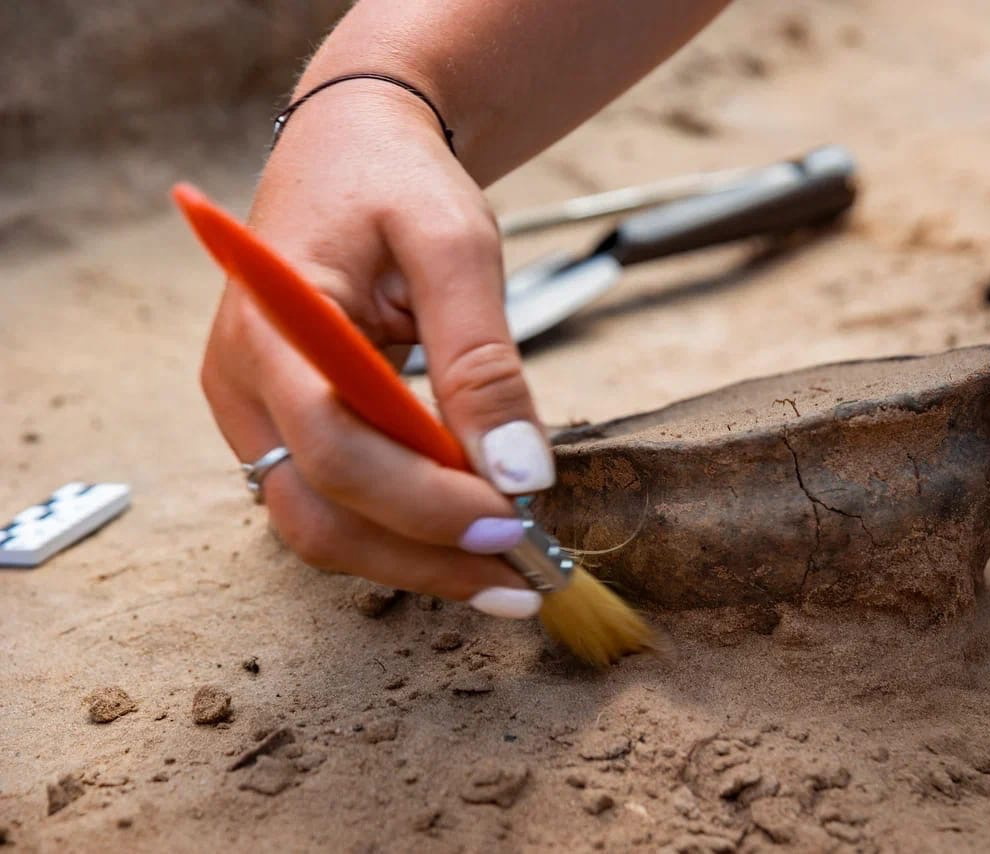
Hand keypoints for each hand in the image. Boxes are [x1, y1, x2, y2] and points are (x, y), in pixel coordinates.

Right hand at [200, 80, 552, 617]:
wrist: (349, 150)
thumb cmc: (397, 182)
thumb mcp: (455, 246)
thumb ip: (483, 361)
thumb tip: (520, 473)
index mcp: (271, 326)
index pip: (334, 445)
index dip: (424, 500)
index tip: (514, 518)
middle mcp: (242, 384)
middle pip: (317, 511)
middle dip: (424, 554)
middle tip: (521, 579)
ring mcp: (253, 413)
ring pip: (321, 525)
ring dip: (416, 559)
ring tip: (507, 572)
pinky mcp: (281, 429)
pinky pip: (334, 503)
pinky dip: (402, 531)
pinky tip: (468, 538)